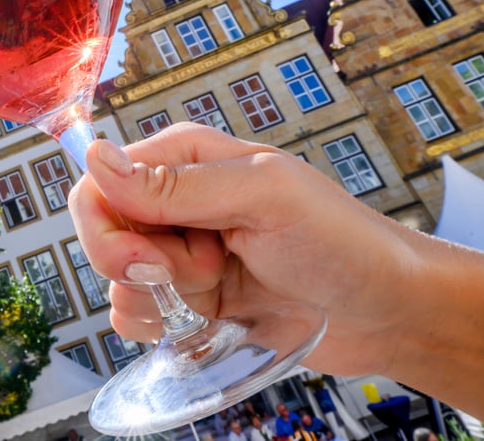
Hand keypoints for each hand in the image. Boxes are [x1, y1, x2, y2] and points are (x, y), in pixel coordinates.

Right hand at [68, 123, 421, 376]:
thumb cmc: (342, 241)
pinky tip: (199, 318)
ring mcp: (179, 251)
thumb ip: (178, 184)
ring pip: (115, 278)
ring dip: (153, 298)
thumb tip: (98, 159)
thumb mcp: (263, 197)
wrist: (385, 311)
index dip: (106, 224)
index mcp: (186, 157)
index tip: (145, 259)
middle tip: (188, 274)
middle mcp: (175, 200)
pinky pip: (135, 313)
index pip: (100, 180)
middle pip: (100, 230)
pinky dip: (156, 324)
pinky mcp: (187, 297)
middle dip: (131, 264)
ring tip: (215, 289)